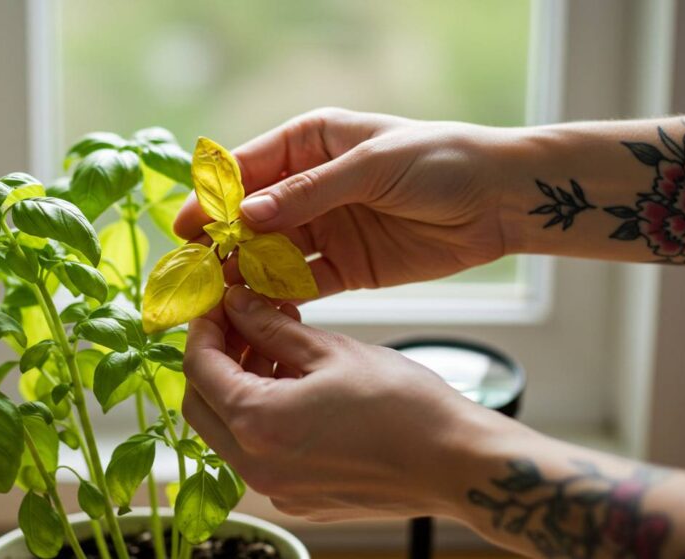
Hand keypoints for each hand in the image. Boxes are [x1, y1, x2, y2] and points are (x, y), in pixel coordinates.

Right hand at [174, 108, 520, 294]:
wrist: (501, 199)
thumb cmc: (441, 160)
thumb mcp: (371, 166)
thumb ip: (308, 193)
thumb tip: (245, 216)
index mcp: (310, 144)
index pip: (247, 170)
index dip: (211, 199)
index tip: (183, 228)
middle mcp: (310, 187)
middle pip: (251, 218)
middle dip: (221, 244)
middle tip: (192, 275)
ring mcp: (327, 229)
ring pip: (270, 254)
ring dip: (244, 275)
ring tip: (215, 300)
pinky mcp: (347, 267)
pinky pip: (302, 284)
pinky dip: (279, 298)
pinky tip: (256, 312)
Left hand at [182, 285, 503, 520]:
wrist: (456, 464)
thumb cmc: (404, 407)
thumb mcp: (331, 351)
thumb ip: (271, 328)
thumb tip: (236, 303)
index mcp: (258, 424)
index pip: (199, 369)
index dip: (203, 328)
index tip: (218, 303)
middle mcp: (256, 467)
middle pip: (202, 405)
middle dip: (215, 358)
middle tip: (243, 322)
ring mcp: (277, 489)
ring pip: (230, 429)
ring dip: (241, 384)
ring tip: (279, 345)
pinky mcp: (299, 498)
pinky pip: (260, 451)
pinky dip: (264, 413)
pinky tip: (296, 382)